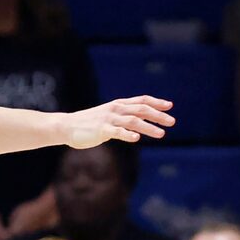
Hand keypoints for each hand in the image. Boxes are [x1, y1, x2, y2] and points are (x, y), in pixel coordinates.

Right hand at [59, 95, 174, 147]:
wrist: (68, 126)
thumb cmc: (90, 123)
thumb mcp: (109, 117)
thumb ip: (123, 119)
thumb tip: (139, 124)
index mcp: (118, 105)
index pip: (141, 100)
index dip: (156, 102)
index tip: (169, 106)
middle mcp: (116, 109)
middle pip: (141, 109)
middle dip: (158, 115)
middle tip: (172, 122)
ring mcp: (108, 119)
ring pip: (133, 121)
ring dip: (149, 127)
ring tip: (162, 134)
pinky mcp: (101, 130)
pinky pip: (117, 132)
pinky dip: (127, 134)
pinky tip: (137, 138)